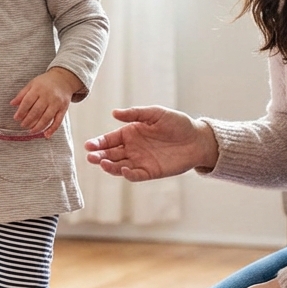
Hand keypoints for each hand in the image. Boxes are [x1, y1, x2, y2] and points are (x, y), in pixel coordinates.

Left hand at [11, 67, 82, 136]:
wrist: (63, 79)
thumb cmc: (45, 82)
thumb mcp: (32, 84)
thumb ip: (22, 94)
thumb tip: (12, 104)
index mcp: (38, 89)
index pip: (27, 101)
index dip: (21, 111)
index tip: (16, 118)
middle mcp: (48, 96)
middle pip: (36, 111)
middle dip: (28, 120)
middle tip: (23, 125)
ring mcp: (57, 103)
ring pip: (46, 117)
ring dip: (38, 127)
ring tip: (31, 131)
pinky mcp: (63, 108)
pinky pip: (58, 121)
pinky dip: (52, 129)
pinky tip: (46, 135)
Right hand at [83, 106, 218, 180]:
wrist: (197, 139)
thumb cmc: (177, 123)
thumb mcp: (156, 113)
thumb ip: (135, 114)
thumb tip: (114, 113)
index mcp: (130, 133)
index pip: (109, 139)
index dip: (98, 143)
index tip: (89, 145)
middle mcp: (132, 149)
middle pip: (110, 154)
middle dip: (99, 156)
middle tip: (91, 157)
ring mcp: (140, 161)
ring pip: (119, 166)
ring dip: (109, 166)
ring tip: (103, 163)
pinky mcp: (150, 172)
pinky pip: (135, 175)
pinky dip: (128, 174)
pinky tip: (124, 170)